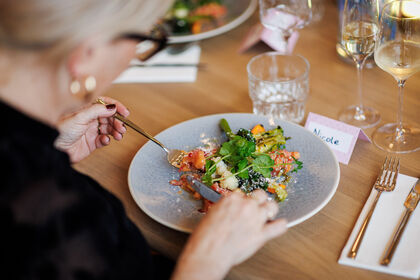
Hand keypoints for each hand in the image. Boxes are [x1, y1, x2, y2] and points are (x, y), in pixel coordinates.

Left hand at [54, 96, 128, 162]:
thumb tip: (112, 107)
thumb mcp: (79, 117)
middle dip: (117, 121)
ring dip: (115, 131)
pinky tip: (105, 140)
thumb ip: (97, 111)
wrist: (53, 149)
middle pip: (109, 117)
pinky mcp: (91, 142)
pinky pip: (104, 140)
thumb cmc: (59, 130)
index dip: (116, 107)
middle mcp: (89, 119)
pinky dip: (107, 140)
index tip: (125, 112)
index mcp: (85, 109)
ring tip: (118, 135)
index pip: (104, 104)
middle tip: (122, 127)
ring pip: (109, 128)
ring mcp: (91, 130)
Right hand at [172, 190, 286, 279]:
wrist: (208, 253)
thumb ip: (226, 208)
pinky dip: (280, 225)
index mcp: (232, 199)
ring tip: (268, 216)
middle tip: (256, 208)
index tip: (242, 207)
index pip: (243, 194)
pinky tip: (278, 225)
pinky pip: (280, 226)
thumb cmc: (206, 237)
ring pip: (272, 207)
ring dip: (270, 211)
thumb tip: (232, 210)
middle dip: (259, 201)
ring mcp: (256, 219)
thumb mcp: (212, 214)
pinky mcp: (262, 234)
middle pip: (260, 195)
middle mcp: (246, 205)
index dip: (244, 201)